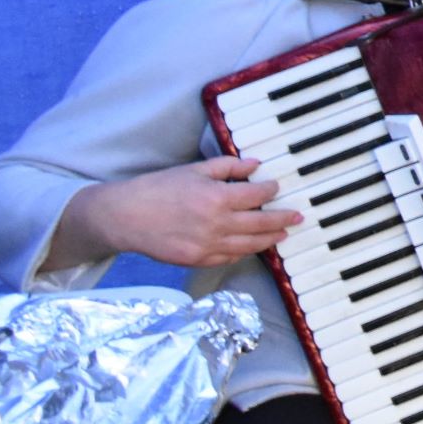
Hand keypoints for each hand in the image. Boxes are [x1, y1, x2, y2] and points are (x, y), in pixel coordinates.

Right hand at [49, 157, 298, 270]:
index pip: (257, 194)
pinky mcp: (198, 260)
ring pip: (250, 244)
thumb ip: (228, 167)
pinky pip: (230, 258)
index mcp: (218, 197)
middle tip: (297, 217)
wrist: (124, 217)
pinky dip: (244, 252)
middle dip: (283, 219)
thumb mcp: (194, 170)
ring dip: (270, 239)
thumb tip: (255, 164)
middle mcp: (217, 223)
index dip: (271, 190)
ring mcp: (208, 245)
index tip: (277, 187)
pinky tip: (253, 247)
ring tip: (283, 234)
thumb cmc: (158, 189)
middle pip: (261, 223)